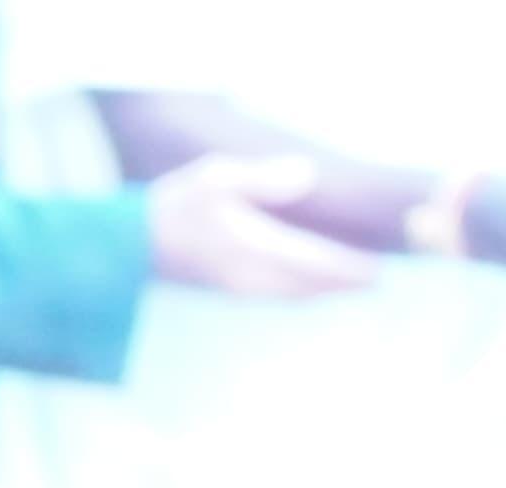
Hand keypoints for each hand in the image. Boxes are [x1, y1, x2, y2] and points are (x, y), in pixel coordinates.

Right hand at [144, 153, 373, 299]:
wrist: (128, 245)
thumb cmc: (173, 206)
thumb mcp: (214, 178)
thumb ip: (261, 177)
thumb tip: (306, 174)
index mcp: (251, 249)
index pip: (311, 262)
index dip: (346, 268)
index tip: (377, 270)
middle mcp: (249, 276)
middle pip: (308, 287)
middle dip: (341, 286)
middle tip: (375, 281)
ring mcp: (238, 287)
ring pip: (293, 295)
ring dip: (322, 292)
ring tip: (350, 285)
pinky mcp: (229, 288)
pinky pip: (277, 294)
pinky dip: (300, 290)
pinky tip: (308, 283)